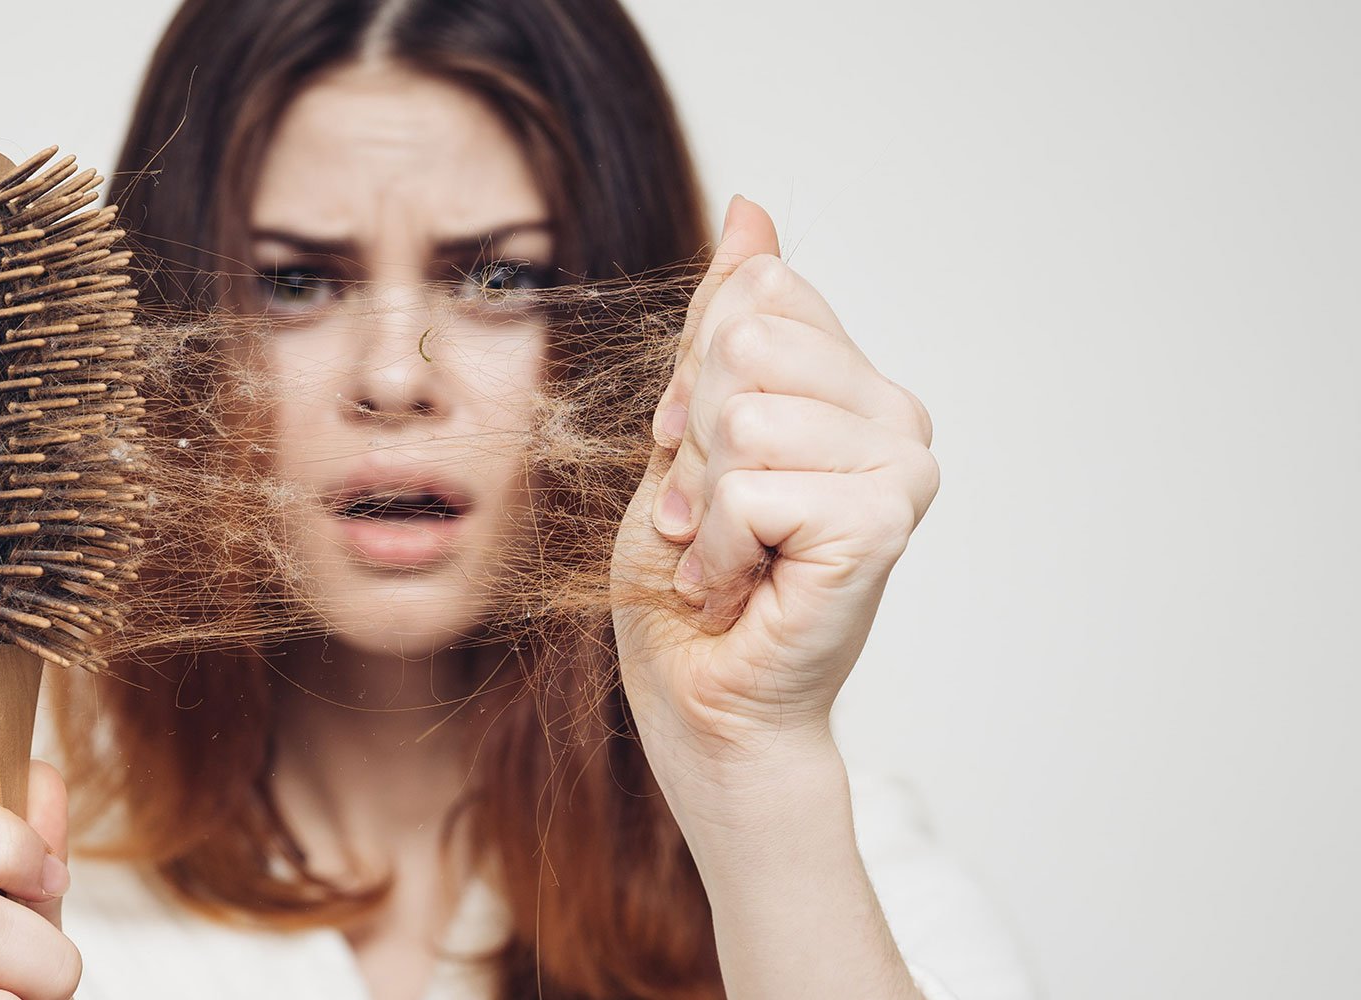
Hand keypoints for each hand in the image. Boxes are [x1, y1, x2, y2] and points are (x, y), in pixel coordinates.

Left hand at [612, 196, 937, 786]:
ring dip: (698, 501)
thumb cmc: (690, 575)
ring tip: (721, 554)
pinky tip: (734, 588)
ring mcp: (901, 468)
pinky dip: (713, 547)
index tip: (697, 455)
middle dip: (692, 437)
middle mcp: (896, 416)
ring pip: (744, 416)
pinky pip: (750, 487)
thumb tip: (752, 208)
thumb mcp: (689, 424)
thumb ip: (725, 321)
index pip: (758, 295)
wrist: (700, 698)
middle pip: (745, 343)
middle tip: (707, 515)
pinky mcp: (882, 522)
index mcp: (855, 384)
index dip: (694, 377)